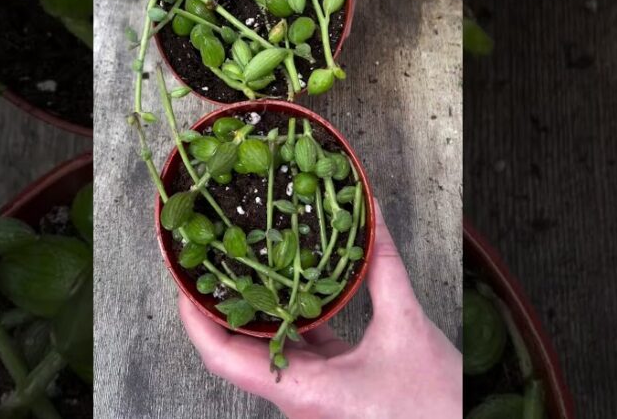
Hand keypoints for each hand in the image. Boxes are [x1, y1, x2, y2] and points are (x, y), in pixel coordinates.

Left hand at [178, 203, 461, 418]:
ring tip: (244, 263)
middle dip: (220, 304)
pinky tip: (298, 287)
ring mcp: (312, 397)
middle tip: (210, 259)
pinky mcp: (330, 391)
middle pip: (237, 351)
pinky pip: (300, 352)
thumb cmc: (432, 408)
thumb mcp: (409, 328)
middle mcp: (297, 398)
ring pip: (268, 350)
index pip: (223, 358)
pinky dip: (293, 319)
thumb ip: (385, 270)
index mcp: (303, 391)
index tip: (184, 279)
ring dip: (255, 310)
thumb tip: (371, 217)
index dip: (196, 318)